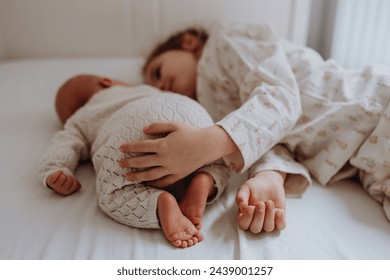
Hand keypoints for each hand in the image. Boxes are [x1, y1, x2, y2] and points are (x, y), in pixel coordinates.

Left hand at [46, 170, 80, 195]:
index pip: (76, 184)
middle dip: (69, 177)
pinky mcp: (50, 181)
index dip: (74, 180)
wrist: (55, 178)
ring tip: (61, 177)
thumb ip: (77, 185)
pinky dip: (58, 172)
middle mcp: (61, 191)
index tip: (71, 180)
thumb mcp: (73, 183)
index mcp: (68, 192)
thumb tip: (79, 184)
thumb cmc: (65, 180)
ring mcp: (55, 186)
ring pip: (63, 177)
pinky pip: (55, 176)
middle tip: (66, 178)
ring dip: (63, 175)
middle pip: (69, 179)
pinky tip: (59, 173)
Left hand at [119, 122, 236, 186]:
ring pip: (150, 175)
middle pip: (142, 162)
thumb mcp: (174, 125)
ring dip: (137, 176)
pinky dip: (153, 184)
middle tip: (119, 163)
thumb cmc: (190, 132)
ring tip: (127, 177)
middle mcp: (165, 158)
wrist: (207, 145)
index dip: (129, 147)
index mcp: (163, 144)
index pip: (141, 146)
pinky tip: (145, 183)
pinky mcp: (178, 175)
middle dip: (129, 163)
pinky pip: (163, 182)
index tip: (120, 148)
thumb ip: (158, 126)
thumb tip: (143, 130)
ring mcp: (172, 168)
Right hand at [236, 170, 285, 232]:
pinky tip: (278, 211)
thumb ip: (241, 197)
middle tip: (261, 203)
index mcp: (245, 215)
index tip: (250, 207)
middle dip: (259, 216)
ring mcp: (268, 220)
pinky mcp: (278, 218)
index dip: (247, 218)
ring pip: (268, 227)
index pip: (243, 224)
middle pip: (256, 229)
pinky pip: (281, 225)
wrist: (268, 181)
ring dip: (269, 216)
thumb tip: (241, 207)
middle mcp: (256, 220)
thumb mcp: (245, 188)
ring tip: (269, 202)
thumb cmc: (255, 186)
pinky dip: (280, 220)